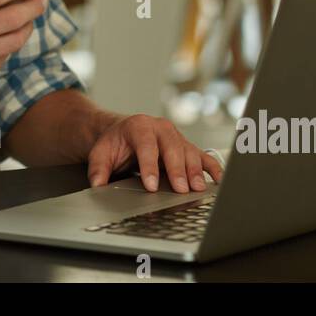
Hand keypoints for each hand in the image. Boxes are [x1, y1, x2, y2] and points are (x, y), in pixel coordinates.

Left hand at [87, 114, 223, 193]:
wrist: (124, 131)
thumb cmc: (115, 143)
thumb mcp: (100, 152)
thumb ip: (98, 168)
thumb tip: (98, 185)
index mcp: (139, 126)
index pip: (146, 146)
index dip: (149, 166)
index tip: (151, 185)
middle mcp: (160, 128)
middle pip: (172, 148)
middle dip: (177, 170)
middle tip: (180, 189)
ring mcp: (176, 136)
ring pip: (188, 152)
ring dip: (195, 171)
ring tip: (198, 188)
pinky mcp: (186, 146)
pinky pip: (202, 155)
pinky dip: (211, 167)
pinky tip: (216, 180)